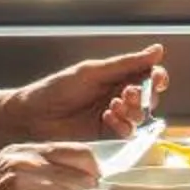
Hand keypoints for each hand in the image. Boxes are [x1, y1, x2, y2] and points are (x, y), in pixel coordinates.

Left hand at [0, 44, 165, 146]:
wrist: (31, 117)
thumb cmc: (56, 90)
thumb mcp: (92, 72)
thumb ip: (126, 64)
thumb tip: (158, 50)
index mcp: (115, 78)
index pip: (147, 77)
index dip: (157, 77)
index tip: (157, 78)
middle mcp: (118, 98)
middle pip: (148, 98)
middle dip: (145, 95)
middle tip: (130, 93)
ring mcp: (113, 119)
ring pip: (140, 117)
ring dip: (133, 110)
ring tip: (113, 105)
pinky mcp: (107, 139)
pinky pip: (127, 134)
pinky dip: (122, 125)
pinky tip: (107, 118)